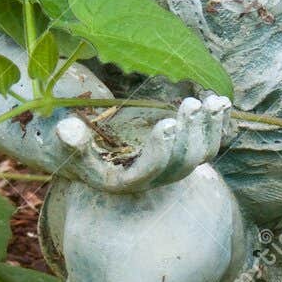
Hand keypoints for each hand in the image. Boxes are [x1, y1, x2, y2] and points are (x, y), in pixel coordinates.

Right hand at [54, 94, 231, 193]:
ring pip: (200, 155)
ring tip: (214, 101)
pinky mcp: (178, 148)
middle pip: (181, 165)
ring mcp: (169, 163)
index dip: (160, 151)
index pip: (148, 173)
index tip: (165, 123)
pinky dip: (216, 124)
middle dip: (188, 135)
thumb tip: (69, 130)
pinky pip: (206, 142)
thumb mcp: (59, 142)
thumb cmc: (66, 143)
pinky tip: (222, 104)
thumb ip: (66, 139)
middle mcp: (150, 176)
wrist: (79, 143)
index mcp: (122, 180)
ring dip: (209, 128)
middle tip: (190, 104)